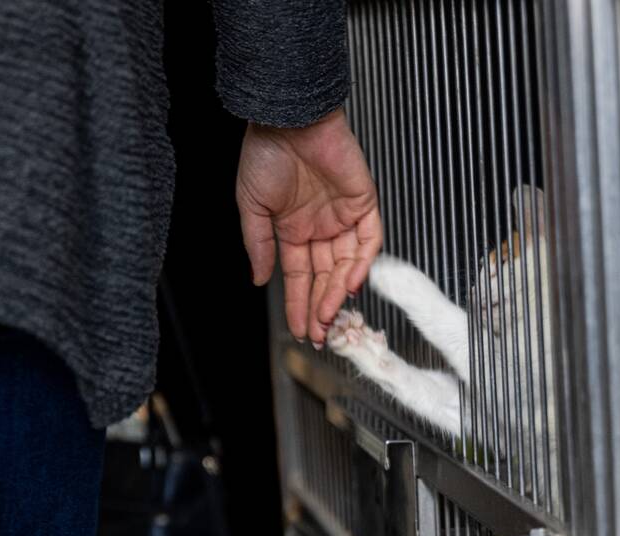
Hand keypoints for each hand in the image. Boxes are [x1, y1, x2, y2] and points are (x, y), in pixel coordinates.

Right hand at [235, 108, 382, 345]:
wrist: (288, 119)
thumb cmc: (265, 153)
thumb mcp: (251, 206)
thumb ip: (258, 245)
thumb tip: (259, 279)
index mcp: (293, 230)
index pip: (300, 277)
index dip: (300, 304)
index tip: (299, 330)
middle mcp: (320, 227)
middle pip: (325, 277)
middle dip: (320, 307)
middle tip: (318, 333)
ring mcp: (343, 217)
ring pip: (347, 265)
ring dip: (338, 293)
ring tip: (329, 317)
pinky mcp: (364, 203)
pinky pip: (368, 240)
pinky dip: (362, 263)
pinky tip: (350, 285)